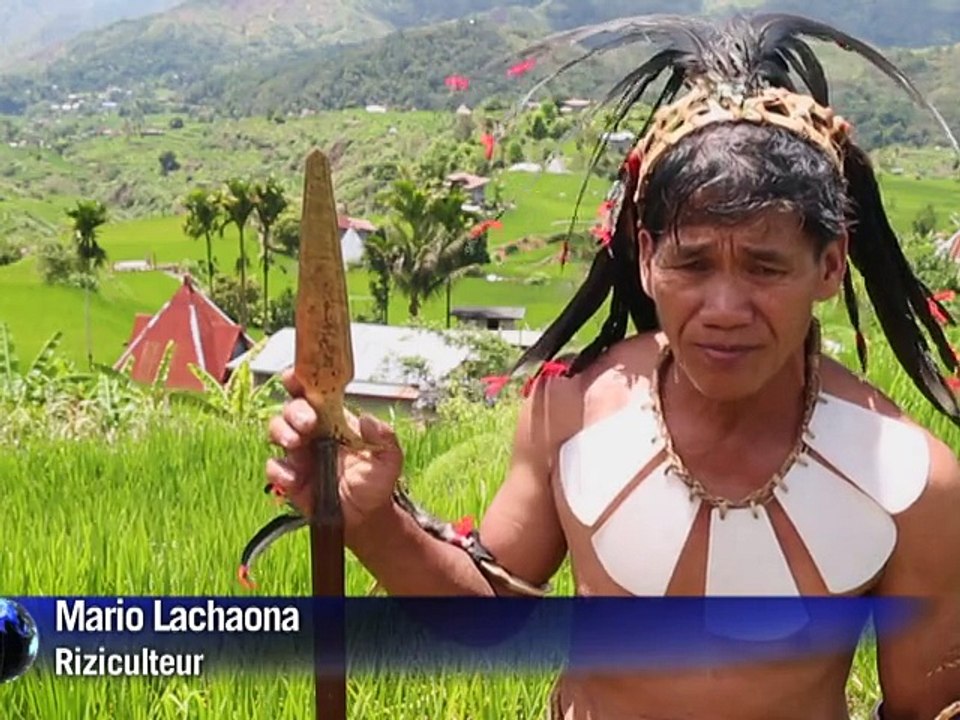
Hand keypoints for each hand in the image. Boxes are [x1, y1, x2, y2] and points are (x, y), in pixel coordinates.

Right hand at [265, 368, 403, 529]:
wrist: (366, 517)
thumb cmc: (376, 482)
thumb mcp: (389, 458)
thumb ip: (384, 437)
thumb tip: (368, 419)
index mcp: (334, 419)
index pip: (313, 392)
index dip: (300, 380)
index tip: (296, 377)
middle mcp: (312, 432)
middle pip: (291, 408)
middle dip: (295, 411)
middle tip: (308, 422)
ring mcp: (299, 454)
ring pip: (277, 431)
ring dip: (281, 431)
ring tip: (295, 442)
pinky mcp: (290, 478)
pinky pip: (274, 467)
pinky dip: (279, 470)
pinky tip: (294, 478)